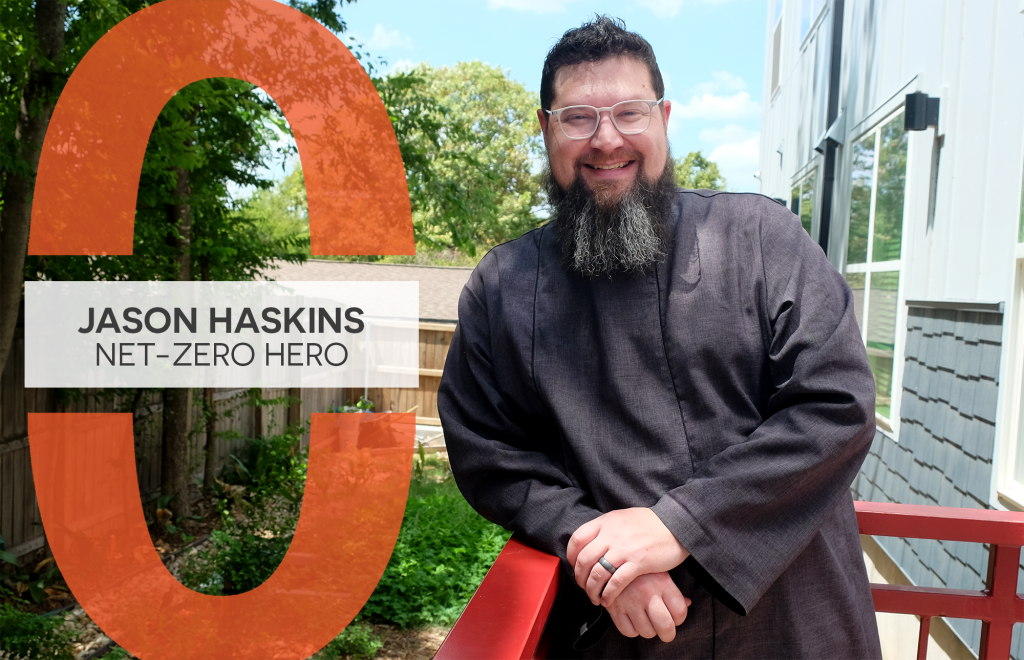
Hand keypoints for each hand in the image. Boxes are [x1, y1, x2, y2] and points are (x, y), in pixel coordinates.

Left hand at [567, 507, 689, 605]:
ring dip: (592, 589)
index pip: (577, 539)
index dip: (571, 556)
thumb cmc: (650, 523)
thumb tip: (590, 540)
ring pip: (597, 573)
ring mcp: (625, 548)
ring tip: (595, 597)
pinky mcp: (638, 562)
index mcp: (606, 522)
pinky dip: (608, 594)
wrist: (676, 524)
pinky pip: (616, 582)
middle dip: (580, 578)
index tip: (575, 566)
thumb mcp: (623, 518)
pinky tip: (608, 600)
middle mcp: (612, 534)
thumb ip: (606, 528)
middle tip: (584, 586)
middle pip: (584, 559)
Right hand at [606, 572, 690, 641]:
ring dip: (649, 630)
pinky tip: (633, 619)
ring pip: (647, 632)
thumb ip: (674, 590)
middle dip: (668, 634)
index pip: (680, 612)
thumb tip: (688, 603)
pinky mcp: (614, 608)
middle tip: (665, 630)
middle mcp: (647, 593)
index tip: (674, 617)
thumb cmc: (639, 568)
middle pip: (666, 627)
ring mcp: (630, 601)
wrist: (608, 559)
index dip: (680, 619)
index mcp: (662, 582)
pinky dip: (632, 630)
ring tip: (646, 619)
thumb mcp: (659, 572)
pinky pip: (628, 631)